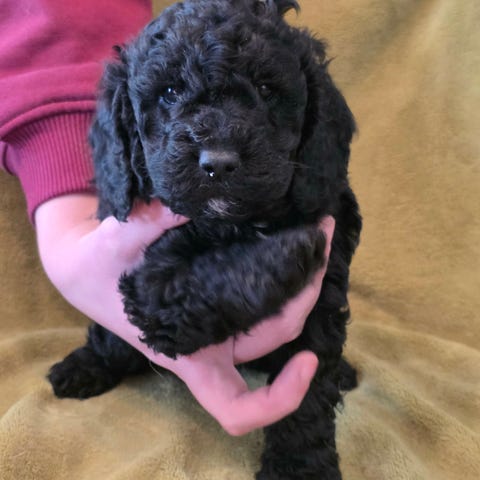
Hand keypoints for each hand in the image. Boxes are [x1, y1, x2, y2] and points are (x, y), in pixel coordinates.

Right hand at [35, 194, 333, 434]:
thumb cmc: (95, 268)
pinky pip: (261, 294)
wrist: (87, 264)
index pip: (237, 406)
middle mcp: (209, 341)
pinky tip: (287, 236)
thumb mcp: (110, 246)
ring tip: (314, 233)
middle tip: (318, 240)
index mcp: (185, 350)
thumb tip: (193, 200)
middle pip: (273, 336)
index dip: (280, 398)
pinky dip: (283, 273)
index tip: (309, 360)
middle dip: (307, 294)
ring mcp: (216, 319)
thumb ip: (145, 223)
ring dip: (303, 281)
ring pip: (275, 316)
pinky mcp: (216, 296)